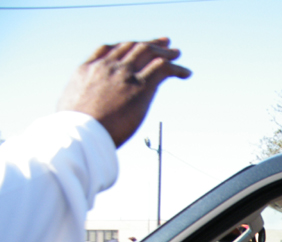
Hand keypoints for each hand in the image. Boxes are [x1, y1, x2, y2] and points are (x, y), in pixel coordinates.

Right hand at [57, 38, 190, 146]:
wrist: (80, 133)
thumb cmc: (73, 129)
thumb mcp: (70, 108)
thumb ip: (80, 103)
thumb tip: (82, 115)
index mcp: (88, 69)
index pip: (109, 49)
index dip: (126, 46)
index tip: (135, 45)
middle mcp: (107, 66)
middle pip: (132, 47)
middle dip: (149, 43)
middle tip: (164, 44)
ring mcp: (124, 74)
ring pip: (149, 53)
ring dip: (165, 53)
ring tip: (177, 54)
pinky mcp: (140, 86)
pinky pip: (162, 69)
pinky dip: (176, 68)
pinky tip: (186, 73)